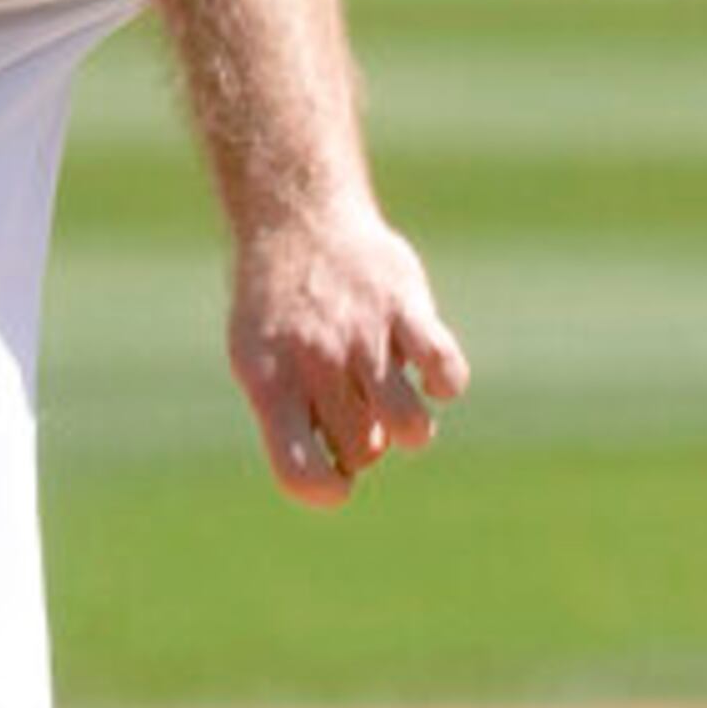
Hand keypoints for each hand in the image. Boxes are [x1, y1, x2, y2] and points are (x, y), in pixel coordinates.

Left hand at [227, 200, 470, 508]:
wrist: (297, 217)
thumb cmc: (281, 307)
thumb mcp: (260, 361)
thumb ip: (294, 418)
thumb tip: (346, 470)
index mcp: (271, 384)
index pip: (299, 470)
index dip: (326, 490)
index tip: (337, 478)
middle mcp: (315, 362)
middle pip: (362, 450)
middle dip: (369, 444)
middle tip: (360, 408)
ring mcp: (362, 334)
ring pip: (408, 425)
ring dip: (411, 427)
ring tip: (395, 397)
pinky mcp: (404, 305)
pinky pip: (444, 366)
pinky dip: (447, 381)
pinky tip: (430, 370)